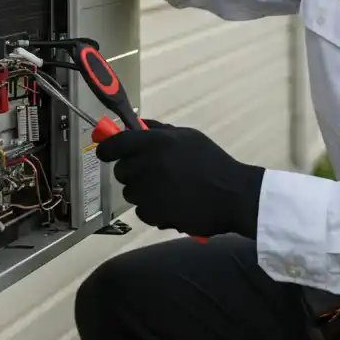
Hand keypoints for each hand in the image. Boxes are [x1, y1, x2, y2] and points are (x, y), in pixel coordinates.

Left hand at [95, 119, 264, 238]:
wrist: (233, 195)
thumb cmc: (212, 162)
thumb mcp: (188, 136)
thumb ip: (158, 130)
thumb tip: (135, 125)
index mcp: (155, 142)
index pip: (115, 144)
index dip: (107, 149)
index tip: (106, 153)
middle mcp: (147, 165)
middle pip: (121, 171)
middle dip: (132, 173)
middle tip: (152, 174)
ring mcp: (149, 191)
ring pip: (130, 193)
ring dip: (143, 193)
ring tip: (168, 191)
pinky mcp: (154, 213)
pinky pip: (142, 211)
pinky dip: (153, 210)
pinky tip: (172, 205)